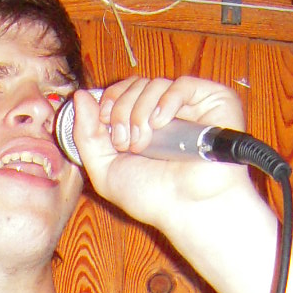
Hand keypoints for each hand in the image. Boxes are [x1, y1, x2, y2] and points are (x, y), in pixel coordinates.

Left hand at [71, 74, 253, 231]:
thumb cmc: (153, 196)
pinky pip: (183, 84)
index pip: (123, 91)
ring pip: (155, 83)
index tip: (104, 121)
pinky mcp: (213, 101)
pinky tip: (161, 123)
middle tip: (126, 142)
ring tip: (144, 142)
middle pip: (135, 85)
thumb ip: (87, 135)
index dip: (109, 100)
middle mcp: (165, 113)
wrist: (188, 208)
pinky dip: (166, 101)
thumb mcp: (106, 170)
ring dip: (140, 111)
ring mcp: (190, 106)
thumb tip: (79, 96)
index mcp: (142, 125)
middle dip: (121, 110)